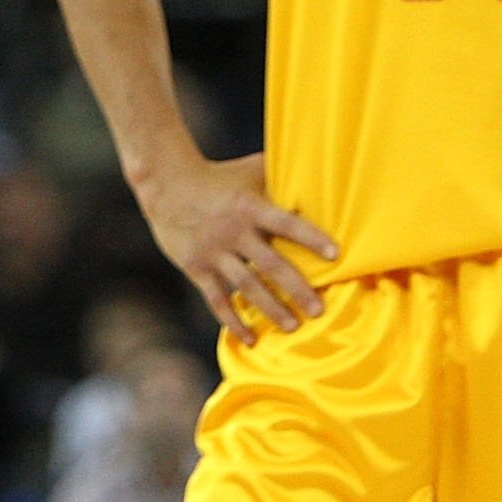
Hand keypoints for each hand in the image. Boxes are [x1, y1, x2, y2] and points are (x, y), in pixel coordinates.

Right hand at [136, 151, 336, 345]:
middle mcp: (234, 231)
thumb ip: (280, 172)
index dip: (311, 238)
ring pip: (247, 286)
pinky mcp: (196, 267)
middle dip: (296, 289)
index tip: (336, 255)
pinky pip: (217, 300)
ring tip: (292, 327)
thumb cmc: (218, 175)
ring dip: (271, 309)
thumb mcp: (249, 169)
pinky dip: (233, 321)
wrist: (166, 183)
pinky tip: (251, 338)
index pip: (286, 224)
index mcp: (250, 207)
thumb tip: (315, 163)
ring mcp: (214, 252)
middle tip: (319, 310)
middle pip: (270, 265)